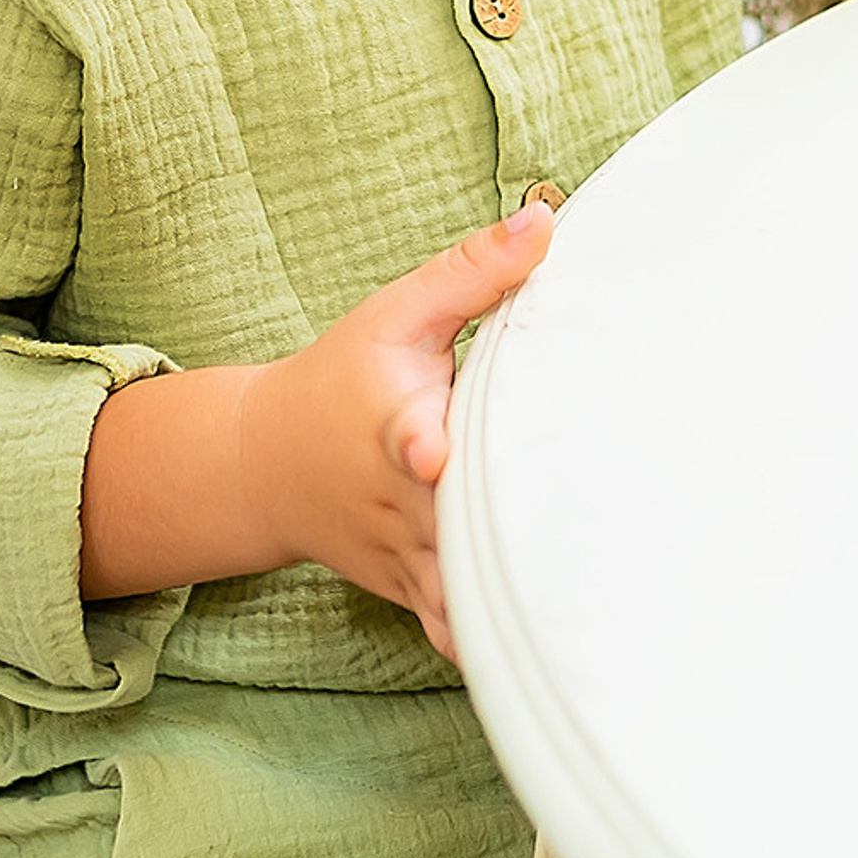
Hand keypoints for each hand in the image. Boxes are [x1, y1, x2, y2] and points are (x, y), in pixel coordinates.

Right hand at [235, 202, 556, 660]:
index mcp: (393, 422)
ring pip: (466, 593)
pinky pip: (462, 630)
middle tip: (580, 531)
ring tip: (593, 595)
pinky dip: (501, 637)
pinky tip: (564, 634)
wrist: (264, 464)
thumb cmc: (342, 377)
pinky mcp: (418, 595)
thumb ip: (472, 270)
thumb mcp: (396, 314)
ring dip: (518, 593)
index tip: (430, 453)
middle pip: (460, 524)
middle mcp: (399, 500)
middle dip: (505, 528)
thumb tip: (546, 220)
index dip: (419, 442)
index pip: (406, 434)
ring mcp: (407, 558)